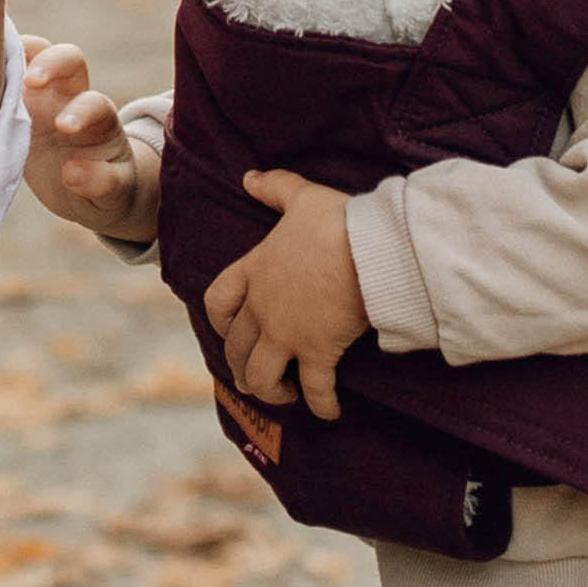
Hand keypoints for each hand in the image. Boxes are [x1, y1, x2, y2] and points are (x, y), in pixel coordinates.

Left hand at [21, 36, 159, 240]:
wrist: (93, 197)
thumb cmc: (41, 158)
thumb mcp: (18, 134)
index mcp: (45, 93)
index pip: (39, 52)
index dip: (24, 46)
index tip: (0, 51)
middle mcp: (75, 105)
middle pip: (74, 62)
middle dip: (54, 62)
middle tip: (31, 80)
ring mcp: (100, 139)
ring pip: (101, 108)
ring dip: (83, 112)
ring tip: (64, 126)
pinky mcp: (116, 177)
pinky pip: (112, 174)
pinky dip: (95, 175)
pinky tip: (73, 177)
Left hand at [205, 170, 368, 420]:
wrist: (369, 249)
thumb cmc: (336, 221)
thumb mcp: (301, 197)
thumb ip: (274, 186)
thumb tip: (247, 176)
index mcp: (255, 271)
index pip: (218, 300)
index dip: (219, 321)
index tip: (229, 330)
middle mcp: (263, 308)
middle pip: (236, 347)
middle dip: (241, 364)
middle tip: (256, 373)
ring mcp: (286, 334)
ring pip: (260, 376)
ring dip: (269, 390)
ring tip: (286, 394)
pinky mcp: (316, 353)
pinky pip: (314, 390)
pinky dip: (321, 405)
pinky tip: (330, 411)